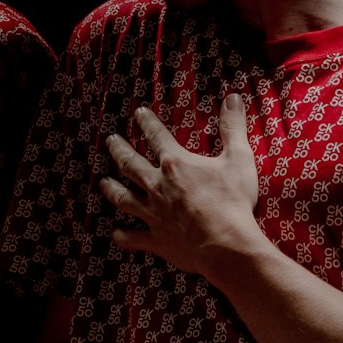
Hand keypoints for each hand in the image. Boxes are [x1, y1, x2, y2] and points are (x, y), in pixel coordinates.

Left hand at [99, 94, 258, 275]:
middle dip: (119, 150)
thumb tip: (233, 98)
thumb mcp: (238, 158)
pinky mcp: (157, 239)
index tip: (138, 113)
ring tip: (103, 183)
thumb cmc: (233, 201)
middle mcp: (157, 186)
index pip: (156, 136)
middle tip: (110, 141)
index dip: (147, 122)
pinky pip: (134, 237)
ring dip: (112, 189)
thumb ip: (233, 127)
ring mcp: (154, 213)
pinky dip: (124, 236)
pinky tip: (115, 235)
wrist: (225, 244)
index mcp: (175, 164)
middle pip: (130, 164)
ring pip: (124, 198)